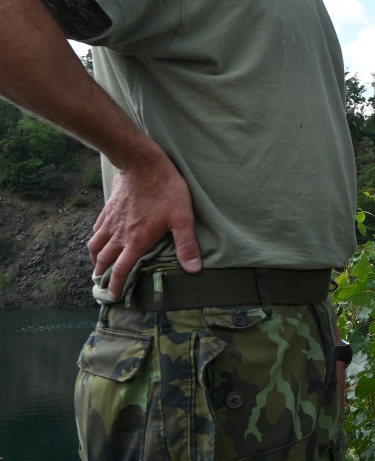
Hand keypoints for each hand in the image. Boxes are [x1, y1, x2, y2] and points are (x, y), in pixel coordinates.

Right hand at [88, 151, 200, 300]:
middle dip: (102, 276)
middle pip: (104, 260)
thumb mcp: (182, 218)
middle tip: (102, 286)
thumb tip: (193, 270)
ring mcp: (111, 221)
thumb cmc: (166, 190)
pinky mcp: (108, 210)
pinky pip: (96, 230)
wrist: (142, 163)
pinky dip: (94, 241)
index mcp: (136, 241)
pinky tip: (98, 242)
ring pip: (95, 246)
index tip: (113, 296)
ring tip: (97, 268)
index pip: (121, 270)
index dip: (116, 285)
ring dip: (95, 260)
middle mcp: (119, 234)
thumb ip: (186, 245)